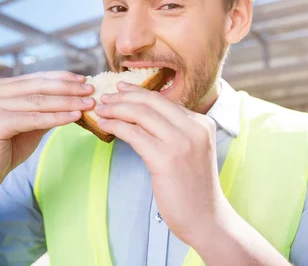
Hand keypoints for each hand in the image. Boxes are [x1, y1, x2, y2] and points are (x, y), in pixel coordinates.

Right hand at [0, 71, 94, 206]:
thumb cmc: (6, 149)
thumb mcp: (30, 123)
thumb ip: (46, 108)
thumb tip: (76, 96)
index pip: (35, 78)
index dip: (61, 78)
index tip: (84, 79)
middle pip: (38, 87)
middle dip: (68, 88)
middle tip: (91, 90)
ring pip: (38, 101)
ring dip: (67, 102)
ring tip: (88, 103)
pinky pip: (34, 118)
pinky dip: (57, 117)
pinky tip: (75, 116)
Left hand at [94, 82, 227, 247]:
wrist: (206, 218)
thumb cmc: (194, 188)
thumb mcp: (192, 151)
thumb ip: (175, 131)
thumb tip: (141, 115)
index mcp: (202, 123)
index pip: (165, 100)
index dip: (139, 92)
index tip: (121, 90)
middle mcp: (194, 128)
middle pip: (152, 102)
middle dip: (124, 97)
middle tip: (105, 98)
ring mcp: (182, 143)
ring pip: (140, 114)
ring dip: (115, 109)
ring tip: (101, 111)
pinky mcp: (166, 159)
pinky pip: (134, 134)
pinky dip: (116, 126)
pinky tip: (105, 126)